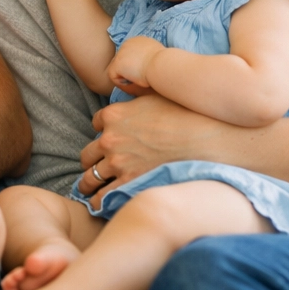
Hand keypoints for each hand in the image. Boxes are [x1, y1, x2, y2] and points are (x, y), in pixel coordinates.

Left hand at [77, 94, 216, 195]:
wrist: (201, 138)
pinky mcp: (128, 183)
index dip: (103, 130)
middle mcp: (110, 139)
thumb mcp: (154, 93)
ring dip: (88, 182)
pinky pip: (103, 197)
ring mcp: (117, 163)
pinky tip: (99, 204)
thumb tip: (131, 84)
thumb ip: (136, 95)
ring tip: (87, 188)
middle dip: (91, 159)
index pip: (96, 122)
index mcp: (114, 115)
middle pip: (88, 153)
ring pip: (90, 177)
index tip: (108, 136)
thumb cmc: (183, 112)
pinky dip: (98, 201)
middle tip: (93, 166)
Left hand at [107, 35, 163, 89]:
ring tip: (138, 83)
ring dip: (126, 77)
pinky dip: (122, 84)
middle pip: (122, 60)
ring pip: (117, 68)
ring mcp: (120, 53)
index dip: (135, 66)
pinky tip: (133, 85)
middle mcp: (127, 43)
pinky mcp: (117, 64)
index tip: (143, 74)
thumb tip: (147, 65)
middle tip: (139, 80)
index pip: (131, 54)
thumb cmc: (165, 64)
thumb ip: (150, 58)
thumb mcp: (158, 56)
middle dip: (128, 71)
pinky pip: (114, 77)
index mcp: (138, 40)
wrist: (163, 65)